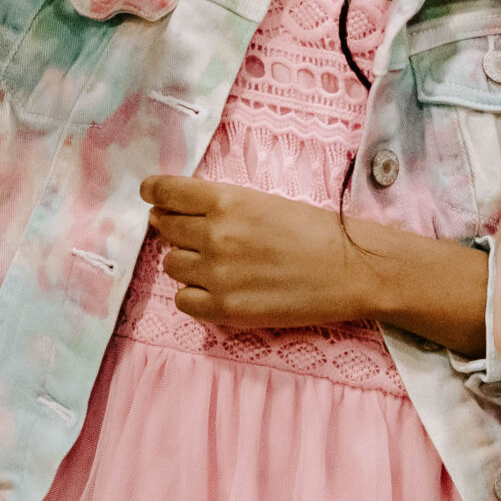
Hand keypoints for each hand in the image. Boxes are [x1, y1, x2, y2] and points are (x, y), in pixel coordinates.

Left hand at [142, 175, 379, 329]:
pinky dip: (195, 295)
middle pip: (165, 229)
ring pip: (172, 266)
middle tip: (194, 233)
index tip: (150, 194)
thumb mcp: (264, 202)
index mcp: (227, 201)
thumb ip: (221, 206)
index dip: (154, 191)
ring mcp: (218, 275)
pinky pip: (183, 301)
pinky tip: (218, 289)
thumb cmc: (314, 231)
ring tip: (219, 264)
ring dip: (188, 263)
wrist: (350, 269)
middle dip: (174, 228)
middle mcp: (216, 235)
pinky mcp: (225, 309)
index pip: (167, 192)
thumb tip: (177, 211)